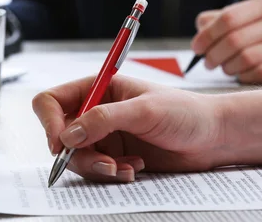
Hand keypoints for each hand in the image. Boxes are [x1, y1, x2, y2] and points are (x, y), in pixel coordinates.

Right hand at [32, 76, 225, 182]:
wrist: (212, 137)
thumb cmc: (185, 112)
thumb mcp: (144, 110)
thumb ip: (103, 119)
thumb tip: (67, 134)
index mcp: (98, 88)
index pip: (53, 101)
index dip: (49, 121)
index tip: (60, 142)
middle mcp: (97, 111)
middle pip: (61, 134)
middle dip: (79, 153)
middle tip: (105, 163)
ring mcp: (105, 135)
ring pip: (77, 157)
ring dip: (97, 167)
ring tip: (125, 168)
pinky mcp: (116, 156)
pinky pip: (97, 170)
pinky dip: (112, 174)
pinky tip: (134, 168)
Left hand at [191, 0, 261, 82]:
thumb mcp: (252, 14)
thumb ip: (221, 18)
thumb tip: (200, 29)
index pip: (228, 19)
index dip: (207, 35)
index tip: (197, 48)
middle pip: (235, 40)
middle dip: (214, 55)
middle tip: (208, 62)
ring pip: (247, 59)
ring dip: (228, 67)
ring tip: (224, 68)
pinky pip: (261, 74)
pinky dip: (244, 76)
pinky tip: (241, 74)